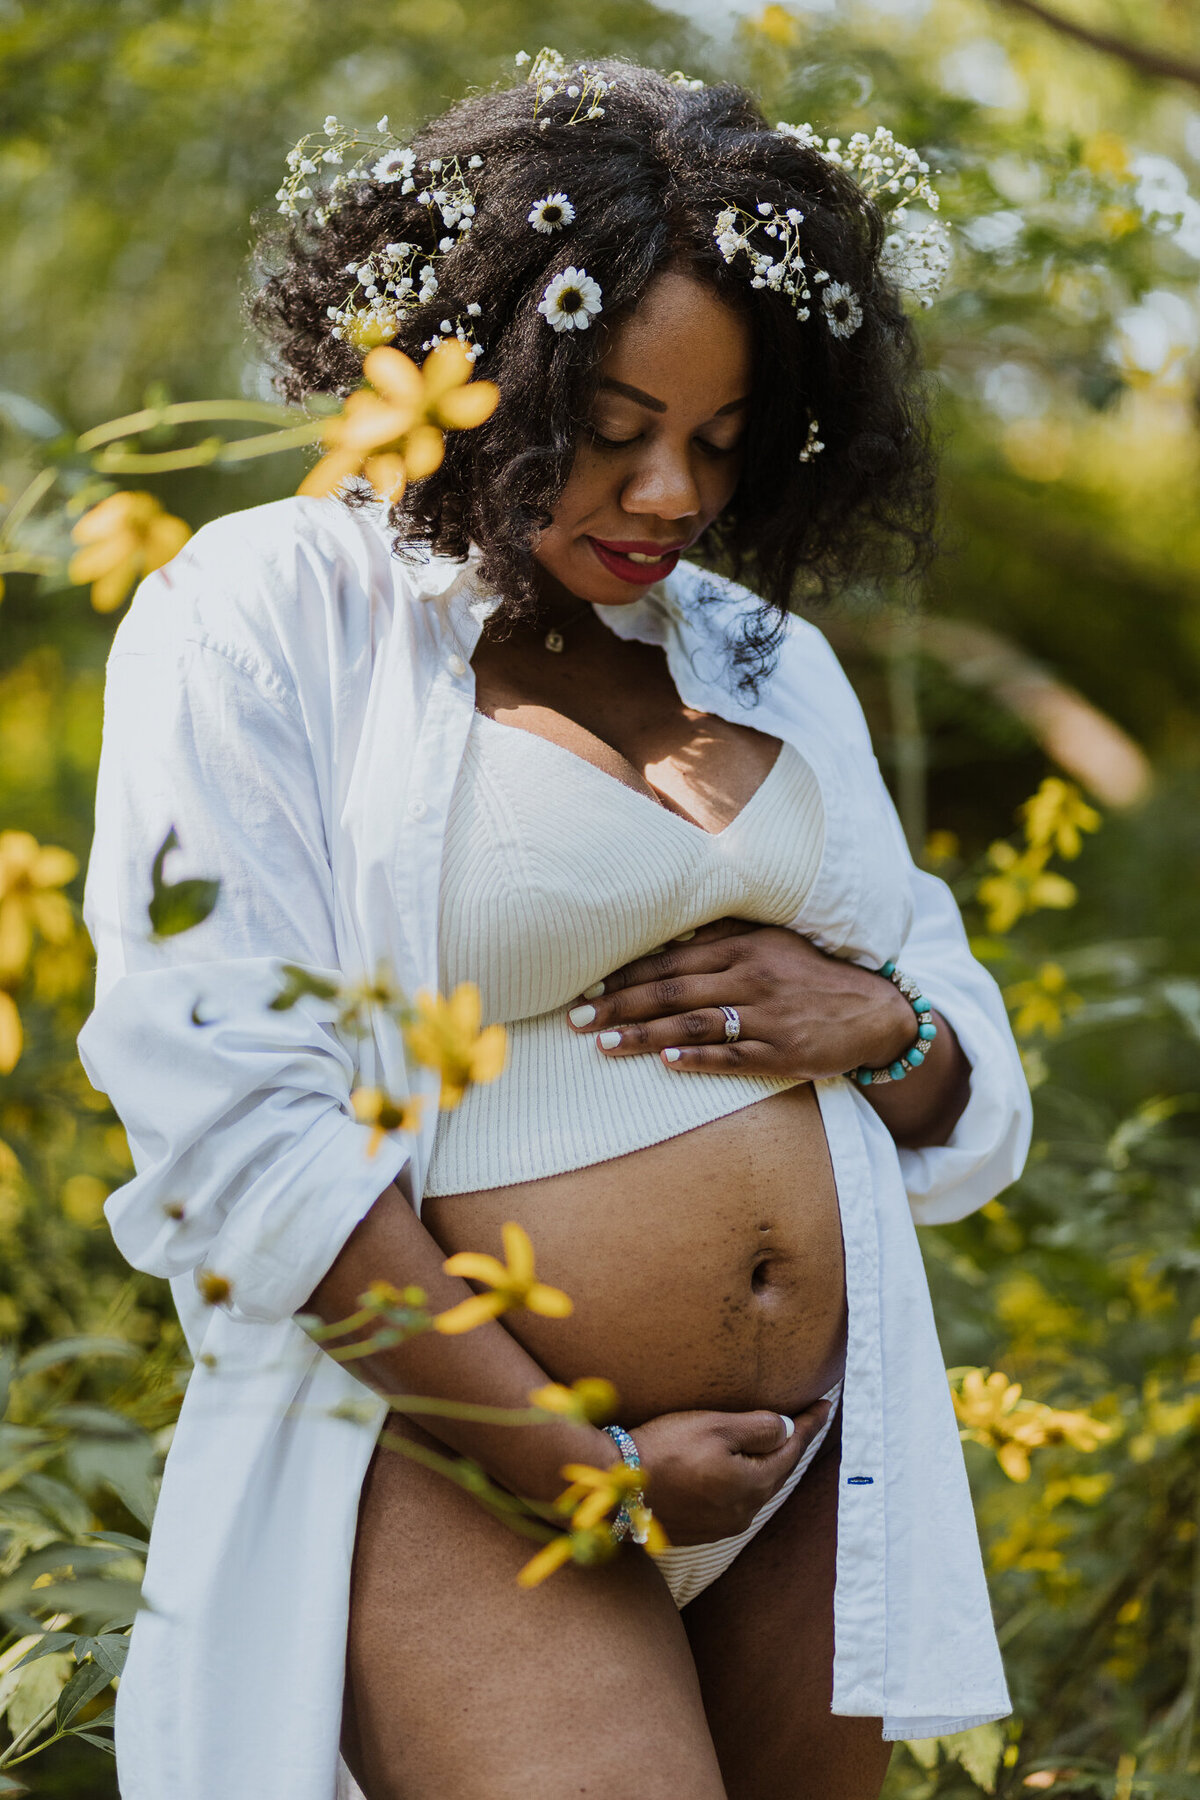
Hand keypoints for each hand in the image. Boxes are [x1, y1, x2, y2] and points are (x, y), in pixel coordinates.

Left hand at [567, 918, 915, 1080]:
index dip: (625, 975)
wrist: (871, 1010)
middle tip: (577, 1020)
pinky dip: (699, 1057)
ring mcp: (767, 1016)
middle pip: (673, 991)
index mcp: (742, 946)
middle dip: (620, 1005)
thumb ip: (719, 935)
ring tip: (604, 1044)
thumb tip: (663, 938)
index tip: (586, 987)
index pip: (670, 960)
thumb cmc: (806, 974)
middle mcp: (751, 977)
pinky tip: (667, 1061)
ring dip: (645, 1034)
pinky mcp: (783, 1052)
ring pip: (695, 1024)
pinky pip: (734, 1055)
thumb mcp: (768, 941)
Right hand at [630, 1399, 832, 1545]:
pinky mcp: (702, 1529)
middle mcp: (744, 1511)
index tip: (826, 1405)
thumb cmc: (666, 1449)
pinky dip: (744, 1479)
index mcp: (753, 1485)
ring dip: (767, 1463)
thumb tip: (787, 1428)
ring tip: (776, 1441)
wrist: (618, 1485)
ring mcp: (722, 1524)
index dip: (810, 1425)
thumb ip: (758, 1428)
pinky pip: (735, 1499)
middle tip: (806, 1420)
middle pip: (777, 1472)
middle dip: (792, 1445)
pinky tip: (739, 1467)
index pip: (792, 1449)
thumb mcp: (715, 1427)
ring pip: (757, 1488)